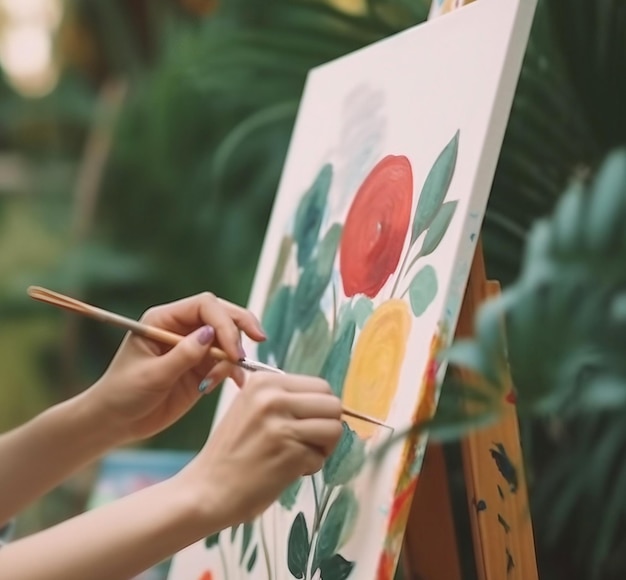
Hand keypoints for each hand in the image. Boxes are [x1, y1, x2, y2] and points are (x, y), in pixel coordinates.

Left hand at [84, 292, 266, 443]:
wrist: (117, 422)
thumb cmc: (123, 394)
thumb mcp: (151, 376)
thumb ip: (183, 355)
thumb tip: (210, 334)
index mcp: (164, 320)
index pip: (205, 306)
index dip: (224, 322)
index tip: (233, 350)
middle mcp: (182, 328)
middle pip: (222, 314)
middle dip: (241, 329)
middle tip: (255, 347)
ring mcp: (195, 347)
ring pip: (230, 339)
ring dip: (236, 357)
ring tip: (228, 380)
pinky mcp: (203, 367)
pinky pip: (228, 362)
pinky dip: (235, 371)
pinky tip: (236, 384)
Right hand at [176, 373, 342, 530]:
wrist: (207, 490)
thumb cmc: (232, 451)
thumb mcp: (252, 408)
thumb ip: (284, 398)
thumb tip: (327, 401)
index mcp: (265, 381)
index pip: (320, 386)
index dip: (320, 409)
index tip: (304, 425)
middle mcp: (273, 397)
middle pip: (333, 404)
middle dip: (328, 426)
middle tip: (308, 442)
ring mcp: (281, 425)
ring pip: (334, 429)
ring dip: (323, 447)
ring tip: (299, 455)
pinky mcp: (290, 454)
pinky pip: (321, 457)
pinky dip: (310, 467)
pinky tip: (286, 470)